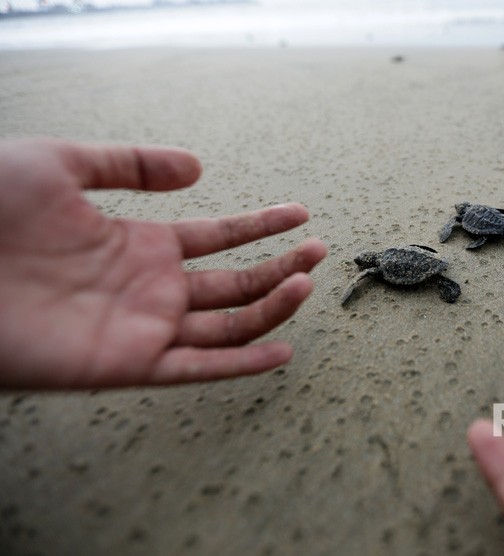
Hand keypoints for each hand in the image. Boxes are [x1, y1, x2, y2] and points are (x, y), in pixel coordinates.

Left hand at [0, 139, 325, 387]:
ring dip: (272, 307)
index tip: (300, 214)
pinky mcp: (129, 364)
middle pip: (235, 283)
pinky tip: (280, 351)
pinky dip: (242, 364)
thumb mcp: (60, 164)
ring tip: (307, 282)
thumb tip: (196, 168)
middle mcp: (151, 288)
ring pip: (229, 324)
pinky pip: (198, 368)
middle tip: (318, 250)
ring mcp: (144, 327)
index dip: (262, 225)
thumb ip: (130, 163)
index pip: (219, 237)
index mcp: (141, 243)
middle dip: (281, 267)